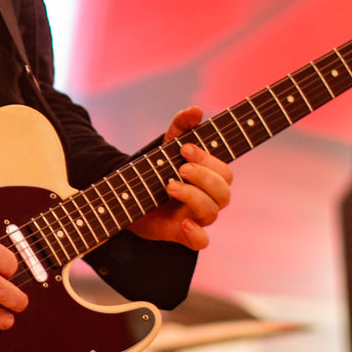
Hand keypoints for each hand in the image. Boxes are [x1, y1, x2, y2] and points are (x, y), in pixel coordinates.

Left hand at [128, 106, 232, 248]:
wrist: (126, 196)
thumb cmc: (155, 169)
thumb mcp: (166, 143)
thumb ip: (181, 125)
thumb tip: (197, 109)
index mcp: (209, 178)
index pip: (224, 171)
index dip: (208, 160)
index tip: (184, 149)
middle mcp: (207, 198)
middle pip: (224, 192)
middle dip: (203, 177)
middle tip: (180, 168)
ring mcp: (196, 217)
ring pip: (213, 212)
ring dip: (193, 196)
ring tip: (169, 186)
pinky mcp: (182, 234)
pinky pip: (202, 242)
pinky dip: (197, 234)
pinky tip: (184, 223)